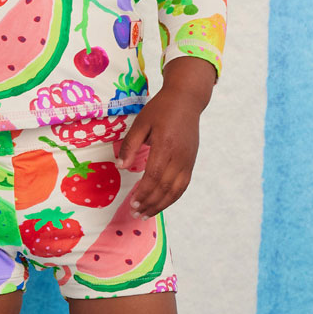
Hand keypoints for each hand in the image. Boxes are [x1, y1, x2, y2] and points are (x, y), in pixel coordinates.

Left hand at [116, 57, 215, 219]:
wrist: (186, 100)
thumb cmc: (161, 109)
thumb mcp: (141, 122)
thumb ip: (130, 145)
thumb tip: (121, 167)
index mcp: (165, 145)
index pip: (154, 176)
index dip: (143, 192)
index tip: (132, 203)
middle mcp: (179, 156)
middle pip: (165, 187)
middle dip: (150, 203)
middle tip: (136, 212)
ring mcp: (187, 160)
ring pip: (176, 190)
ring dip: (161, 204)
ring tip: (147, 213)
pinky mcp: (191, 162)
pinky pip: (183, 185)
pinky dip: (172, 197)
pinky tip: (161, 203)